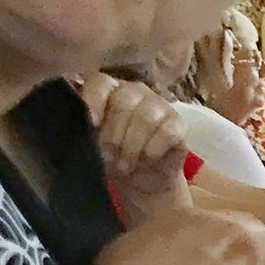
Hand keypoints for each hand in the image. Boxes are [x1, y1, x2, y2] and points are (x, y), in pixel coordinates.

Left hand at [88, 76, 191, 211]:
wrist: (142, 183)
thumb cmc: (114, 158)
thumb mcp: (93, 143)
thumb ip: (87, 127)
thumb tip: (85, 123)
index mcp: (110, 90)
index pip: (101, 82)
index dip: (94, 100)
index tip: (92, 123)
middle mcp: (135, 92)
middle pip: (124, 101)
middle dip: (114, 134)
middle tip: (110, 158)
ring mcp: (160, 105)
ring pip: (146, 116)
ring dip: (132, 145)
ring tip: (126, 165)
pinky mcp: (179, 125)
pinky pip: (167, 132)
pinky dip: (153, 150)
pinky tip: (146, 160)